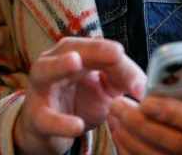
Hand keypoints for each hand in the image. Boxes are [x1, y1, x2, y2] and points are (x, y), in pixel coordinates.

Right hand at [13, 37, 146, 154]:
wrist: (47, 132)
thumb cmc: (78, 102)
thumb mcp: (104, 91)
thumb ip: (123, 80)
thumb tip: (145, 86)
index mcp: (74, 53)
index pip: (99, 49)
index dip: (120, 61)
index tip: (141, 82)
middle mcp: (54, 62)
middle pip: (72, 48)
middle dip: (94, 50)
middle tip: (116, 52)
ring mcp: (41, 88)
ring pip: (46, 71)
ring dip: (59, 66)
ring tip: (74, 62)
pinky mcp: (35, 117)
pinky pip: (46, 118)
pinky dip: (60, 122)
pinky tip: (76, 126)